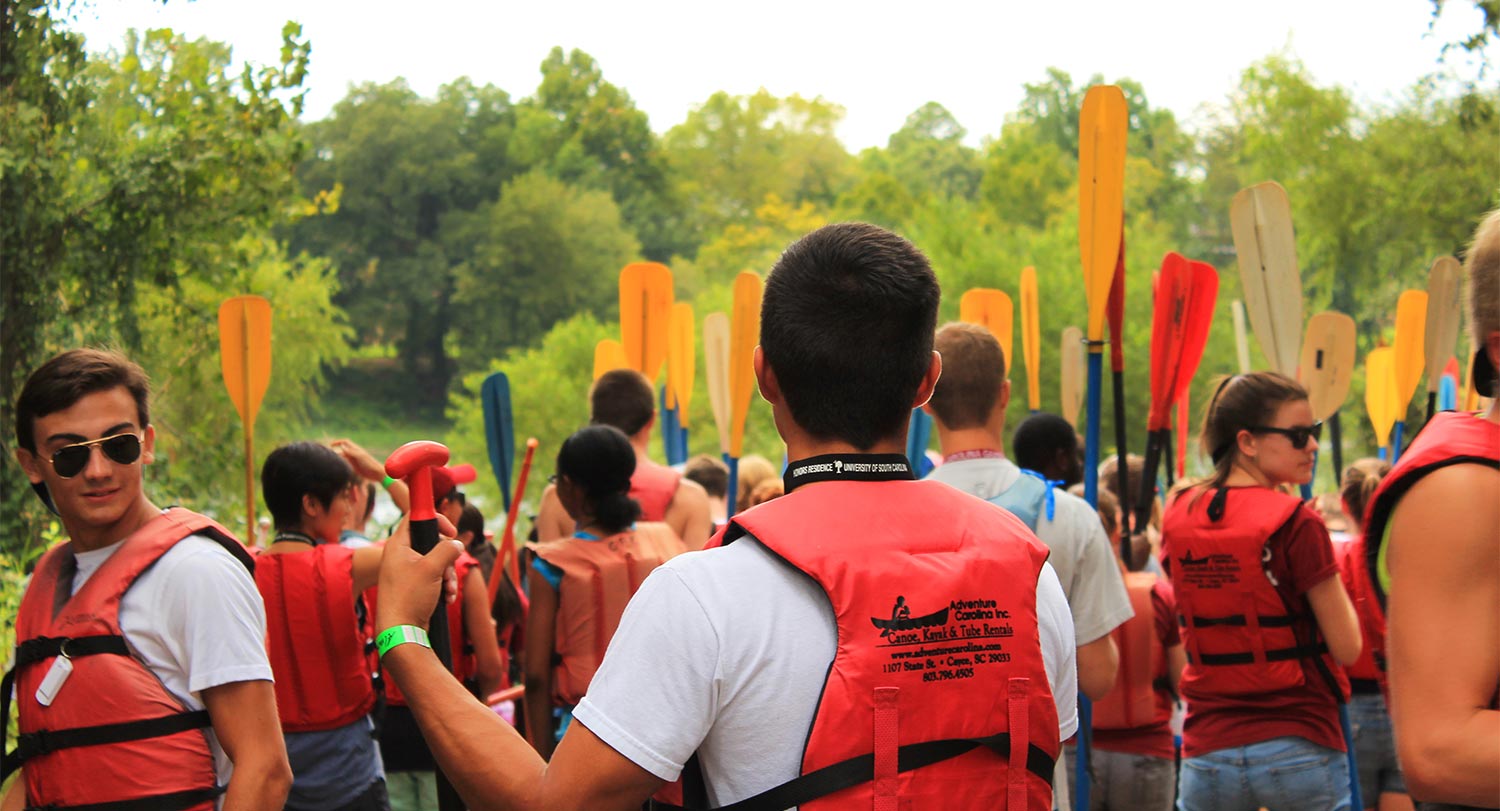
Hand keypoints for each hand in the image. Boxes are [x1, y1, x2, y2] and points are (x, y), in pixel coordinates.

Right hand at [329, 438, 385, 481]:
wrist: (376, 473)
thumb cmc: (370, 464)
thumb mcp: (360, 457)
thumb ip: (351, 452)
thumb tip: (341, 446)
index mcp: (355, 449)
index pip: (345, 442)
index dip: (338, 442)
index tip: (330, 445)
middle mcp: (353, 454)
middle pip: (342, 450)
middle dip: (334, 452)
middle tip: (326, 456)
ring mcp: (353, 461)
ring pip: (342, 458)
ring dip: (337, 459)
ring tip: (329, 463)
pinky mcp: (354, 468)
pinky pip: (345, 465)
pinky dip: (340, 465)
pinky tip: (335, 469)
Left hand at [377, 512, 462, 633]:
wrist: (400, 631)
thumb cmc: (409, 596)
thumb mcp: (432, 568)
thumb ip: (447, 550)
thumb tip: (457, 545)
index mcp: (398, 545)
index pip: (414, 518)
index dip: (435, 519)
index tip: (451, 531)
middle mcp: (401, 556)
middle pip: (431, 542)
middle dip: (447, 557)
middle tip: (450, 568)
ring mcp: (407, 572)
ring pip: (436, 562)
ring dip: (448, 574)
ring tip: (449, 589)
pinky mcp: (414, 586)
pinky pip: (435, 577)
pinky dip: (444, 585)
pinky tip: (447, 598)